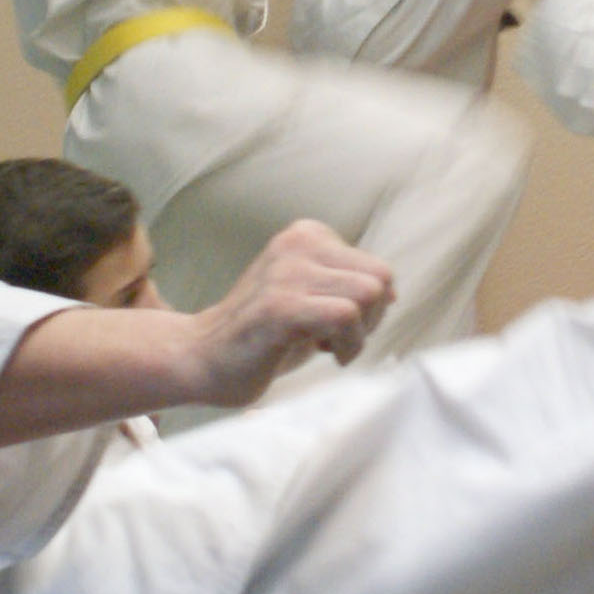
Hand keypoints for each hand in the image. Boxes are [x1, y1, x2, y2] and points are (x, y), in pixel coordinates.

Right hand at [187, 220, 395, 400]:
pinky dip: (347, 345)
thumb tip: (392, 292)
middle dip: (371, 317)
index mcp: (305, 236)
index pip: (377, 268)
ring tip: (327, 345)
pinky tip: (323, 353)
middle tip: (337, 338)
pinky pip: (344, 316)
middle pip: (380, 278)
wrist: (201, 358)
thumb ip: (346, 287)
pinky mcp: (280, 306)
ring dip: (359, 334)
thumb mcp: (309, 298)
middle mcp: (297, 245)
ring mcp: (287, 274)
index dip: (370, 307)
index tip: (336, 325)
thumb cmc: (261, 335)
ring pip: (368, 295)